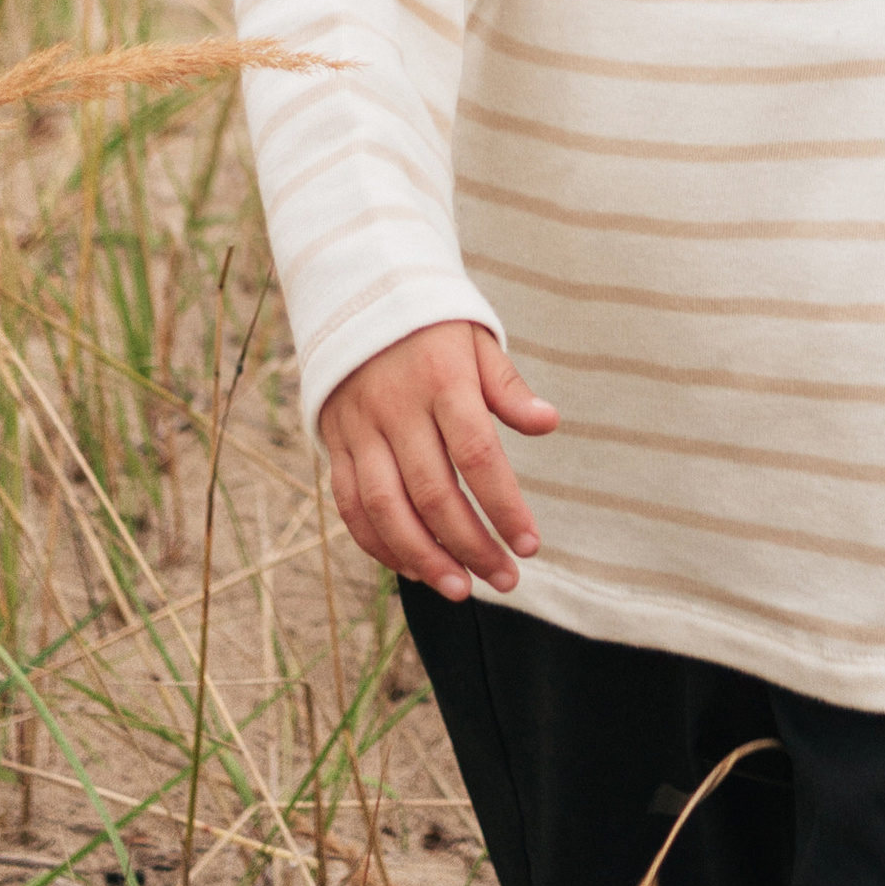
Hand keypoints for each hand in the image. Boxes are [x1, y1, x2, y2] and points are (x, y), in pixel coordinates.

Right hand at [318, 321, 557, 601]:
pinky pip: (350, 504)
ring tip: (459, 589)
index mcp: (442, 379)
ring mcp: (360, 427)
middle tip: (504, 579)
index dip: (505, 506)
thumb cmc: (433, 327)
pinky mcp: (335, 442)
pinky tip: (412, 567)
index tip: (531, 545)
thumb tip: (549, 422)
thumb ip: (508, 388)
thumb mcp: (477, 341)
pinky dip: (378, 543)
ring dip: (423, 557)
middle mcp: (397, 408)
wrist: (357, 296)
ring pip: (386, 507)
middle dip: (471, 544)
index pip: (477, 455)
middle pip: (433, 491)